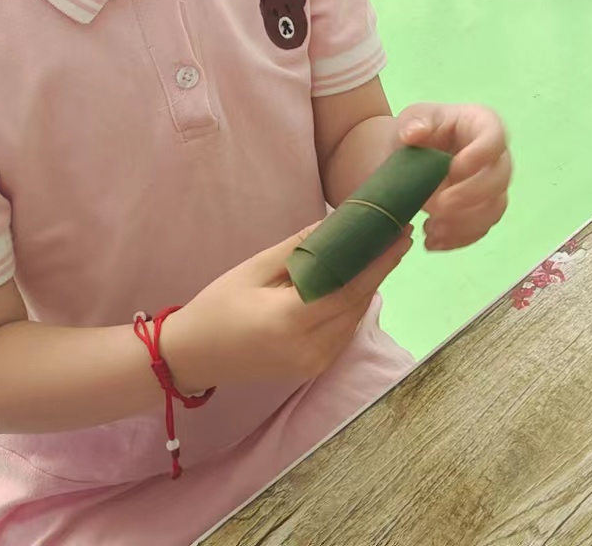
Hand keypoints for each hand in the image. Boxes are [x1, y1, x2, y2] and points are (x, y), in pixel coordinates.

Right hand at [159, 223, 410, 393]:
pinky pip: (343, 333)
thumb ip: (301, 249)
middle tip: (397, 235)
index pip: (350, 289)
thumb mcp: (255, 268)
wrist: (190, 356)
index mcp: (291, 321)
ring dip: (369, 287)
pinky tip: (357, 282)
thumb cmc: (217, 306)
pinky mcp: (311, 370)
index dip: (380, 262)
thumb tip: (340, 221)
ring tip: (382, 253)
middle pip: (357, 304)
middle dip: (380, 269)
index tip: (401, 234)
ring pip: (354, 320)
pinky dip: (353, 306)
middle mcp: (308, 348)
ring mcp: (312, 364)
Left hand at [399, 103, 510, 250]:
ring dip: (464, 224)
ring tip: (431, 229)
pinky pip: (481, 229)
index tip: (454, 169)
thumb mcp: (413, 118)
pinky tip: (432, 240)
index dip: (480, 155)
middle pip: (500, 179)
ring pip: (494, 210)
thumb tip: (412, 133)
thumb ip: (414, 123)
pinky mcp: (483, 211)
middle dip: (470, 196)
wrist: (413, 154)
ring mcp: (492, 186)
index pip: (495, 138)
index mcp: (484, 125)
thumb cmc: (419, 129)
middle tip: (438, 206)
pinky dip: (458, 239)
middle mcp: (496, 157)